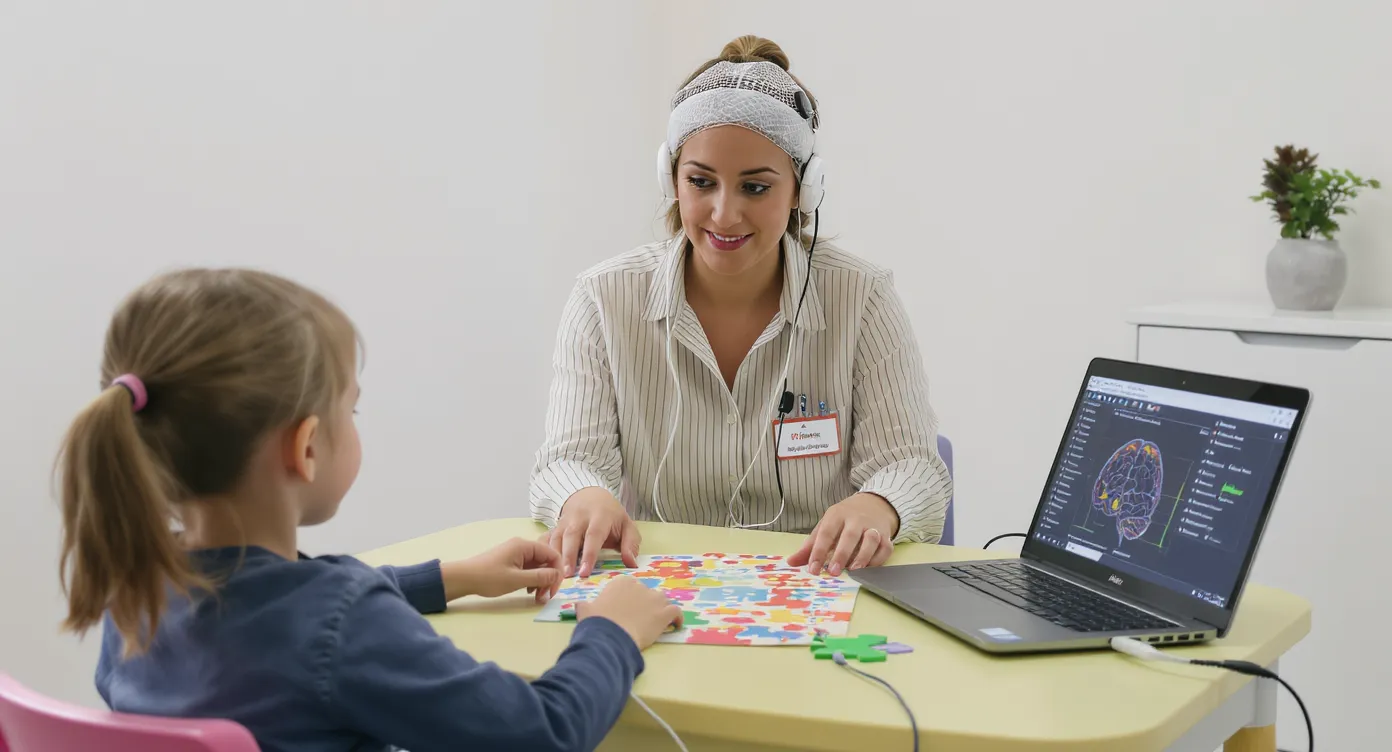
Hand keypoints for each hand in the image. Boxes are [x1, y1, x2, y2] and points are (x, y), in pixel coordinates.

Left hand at [442, 537, 563, 604]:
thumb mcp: (517, 579)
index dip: (557, 572)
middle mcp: (522, 547)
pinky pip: (528, 569)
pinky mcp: (511, 561)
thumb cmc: (489, 578)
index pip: (552, 555)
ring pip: (537, 566)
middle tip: (544, 597)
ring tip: (535, 596)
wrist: (464, 578)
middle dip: (548, 579)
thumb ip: (540, 577)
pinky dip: (531, 580)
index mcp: (525, 546)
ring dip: (540, 581)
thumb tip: (557, 575)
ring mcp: (516, 554)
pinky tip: (527, 591)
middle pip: (546, 560)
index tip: (554, 590)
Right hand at [538, 487, 639, 577]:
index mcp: (600, 516)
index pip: (594, 535)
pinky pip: (546, 537)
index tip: (584, 572)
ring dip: (553, 556)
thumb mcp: (626, 525)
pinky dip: (541, 550)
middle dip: (568, 556)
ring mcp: (564, 520)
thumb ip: (630, 543)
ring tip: (553, 575)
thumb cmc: (610, 515)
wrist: (590, 495)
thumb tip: (631, 563)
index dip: (589, 554)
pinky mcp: (555, 525)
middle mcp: (579, 517)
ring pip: (556, 537)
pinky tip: (540, 565)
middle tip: (566, 576)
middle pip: (571, 536)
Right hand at [577, 574, 683, 649]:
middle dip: (644, 605)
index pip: (630, 588)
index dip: (628, 600)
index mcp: (622, 582)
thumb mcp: (585, 610)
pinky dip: (677, 618)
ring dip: (660, 609)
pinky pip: (676, 612)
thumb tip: (580, 605)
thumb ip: (585, 605)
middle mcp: (640, 586)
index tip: (625, 611)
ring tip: (655, 622)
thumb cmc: (596, 622)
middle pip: (646, 593)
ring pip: (662, 600)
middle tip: (638, 620)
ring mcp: (654, 599)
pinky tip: (675, 625)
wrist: (609, 636)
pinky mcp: (665, 612)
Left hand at [787, 493, 899, 575]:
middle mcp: (856, 519)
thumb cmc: (844, 519)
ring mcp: (873, 526)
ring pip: (871, 539)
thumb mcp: (825, 526)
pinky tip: (868, 568)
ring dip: (863, 556)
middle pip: (850, 535)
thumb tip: (791, 562)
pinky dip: (878, 559)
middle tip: (833, 572)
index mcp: (837, 515)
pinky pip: (885, 548)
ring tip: (853, 570)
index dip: (818, 551)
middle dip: (841, 554)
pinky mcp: (886, 535)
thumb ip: (809, 545)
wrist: (873, 504)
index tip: (813, 569)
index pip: (826, 532)